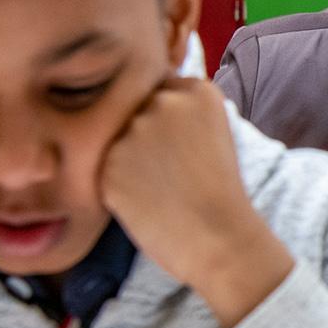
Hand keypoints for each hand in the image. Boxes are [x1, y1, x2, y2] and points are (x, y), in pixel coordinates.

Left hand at [101, 78, 290, 327]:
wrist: (220, 240)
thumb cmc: (222, 195)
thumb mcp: (215, 135)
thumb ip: (181, 113)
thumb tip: (141, 105)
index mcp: (198, 92)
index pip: (162, 87)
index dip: (166, 118)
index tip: (179, 143)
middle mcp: (164, 102)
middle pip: (135, 107)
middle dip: (143, 134)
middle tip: (168, 170)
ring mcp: (133, 131)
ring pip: (116, 138)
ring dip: (127, 159)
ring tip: (157, 188)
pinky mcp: (108, 163)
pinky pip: (104, 167)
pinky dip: (118, 185)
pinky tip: (144, 201)